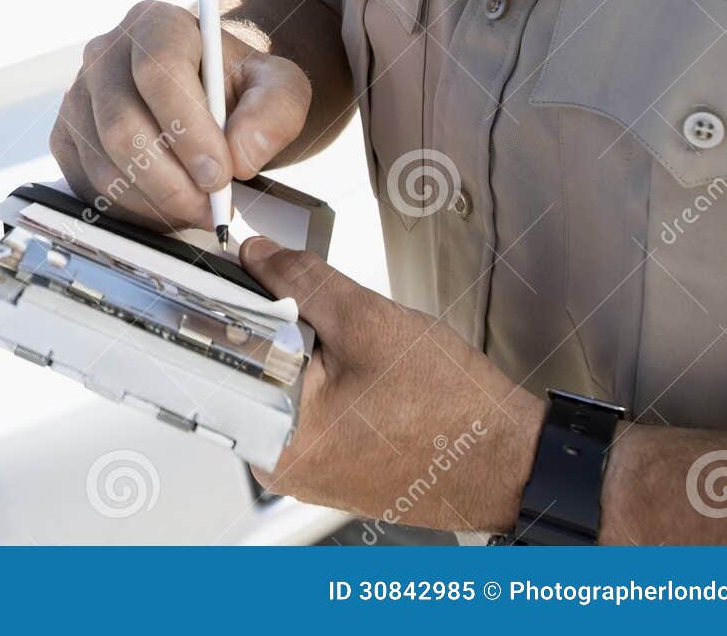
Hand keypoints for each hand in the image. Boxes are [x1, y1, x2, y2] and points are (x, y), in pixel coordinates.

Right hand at [49, 0, 310, 229]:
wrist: (209, 100)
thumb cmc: (239, 90)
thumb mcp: (279, 89)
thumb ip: (275, 112)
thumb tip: (242, 155)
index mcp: (155, 24)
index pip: (156, 70)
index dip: (186, 127)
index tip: (221, 173)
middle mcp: (105, 53)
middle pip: (121, 125)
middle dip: (170, 180)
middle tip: (211, 207)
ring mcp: (78, 96)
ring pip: (103, 163)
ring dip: (154, 201)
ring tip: (197, 210)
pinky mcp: (65, 137)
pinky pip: (88, 184)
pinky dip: (131, 209)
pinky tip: (166, 207)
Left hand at [241, 237, 544, 534]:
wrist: (508, 456)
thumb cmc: (453, 409)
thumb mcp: (368, 322)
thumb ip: (300, 281)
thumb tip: (257, 257)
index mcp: (278, 439)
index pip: (218, 359)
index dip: (228, 307)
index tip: (238, 281)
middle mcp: (280, 465)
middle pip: (244, 370)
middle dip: (272, 331)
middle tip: (318, 324)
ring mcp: (302, 469)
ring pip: (275, 385)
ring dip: (299, 353)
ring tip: (349, 354)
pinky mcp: (325, 464)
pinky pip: (302, 406)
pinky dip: (319, 378)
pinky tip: (356, 373)